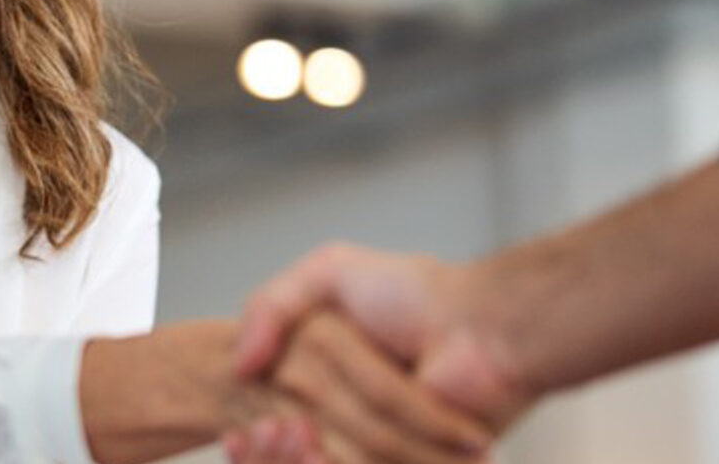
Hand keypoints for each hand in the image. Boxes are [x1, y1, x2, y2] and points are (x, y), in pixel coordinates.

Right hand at [79, 316, 486, 463]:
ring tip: (288, 434)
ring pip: (321, 462)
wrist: (482, 329)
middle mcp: (356, 419)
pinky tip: (309, 447)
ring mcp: (383, 449)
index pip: (275, 425)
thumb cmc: (417, 295)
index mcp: (333, 382)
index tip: (236, 433)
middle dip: (269, 456)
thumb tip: (240, 363)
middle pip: (293, 457)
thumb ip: (271, 305)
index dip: (251, 442)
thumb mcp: (329, 273)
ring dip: (292, 461)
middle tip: (262, 433)